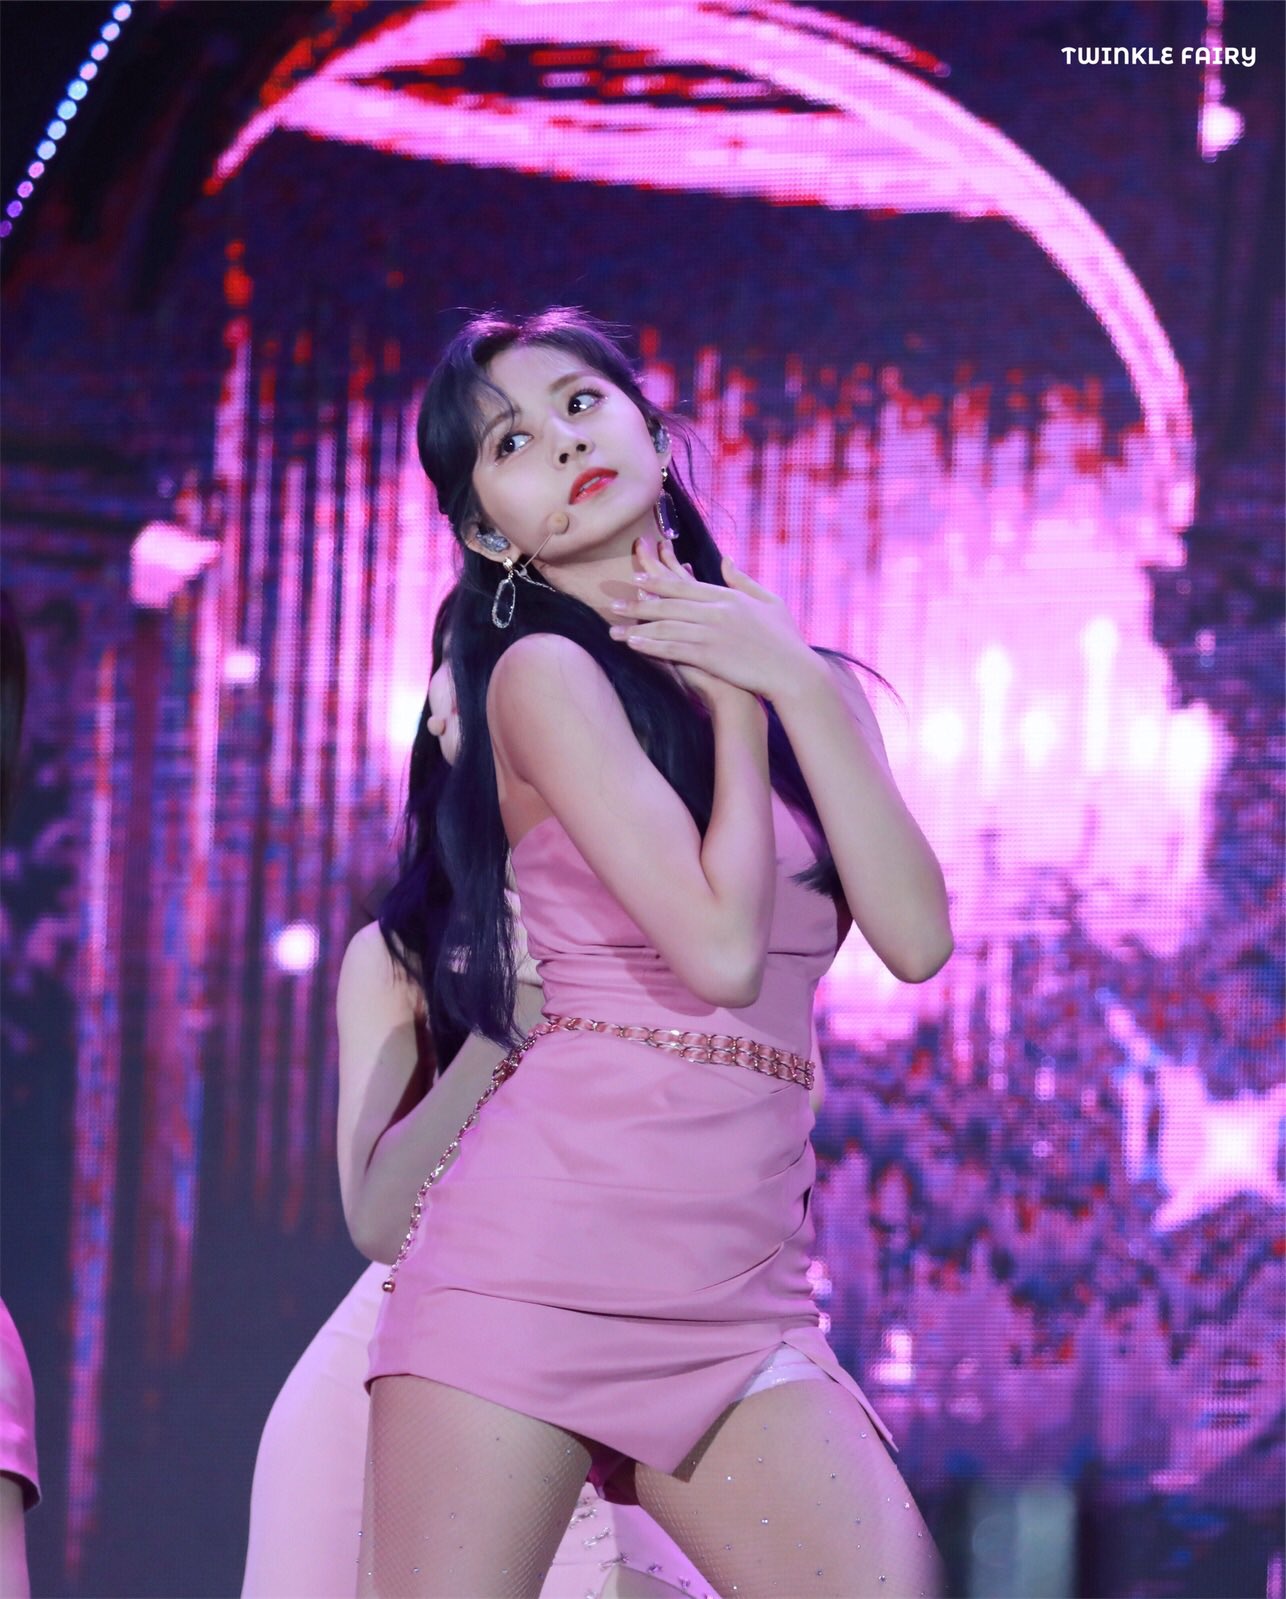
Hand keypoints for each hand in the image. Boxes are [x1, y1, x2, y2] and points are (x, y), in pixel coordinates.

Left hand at [609, 539, 812, 702]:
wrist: (792, 671)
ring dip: (636, 627)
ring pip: (665, 625)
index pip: (684, 585)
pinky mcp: (710, 655)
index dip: (657, 582)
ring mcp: (711, 632)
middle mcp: (716, 610)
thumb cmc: (785, 640)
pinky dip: (650, 646)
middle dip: (637, 604)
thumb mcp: (769, 601)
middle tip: (612, 603)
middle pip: (667, 604)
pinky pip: (672, 648)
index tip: (636, 579)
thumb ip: (743, 580)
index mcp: (728, 596)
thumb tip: (724, 560)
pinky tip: (633, 645)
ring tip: (613, 629)